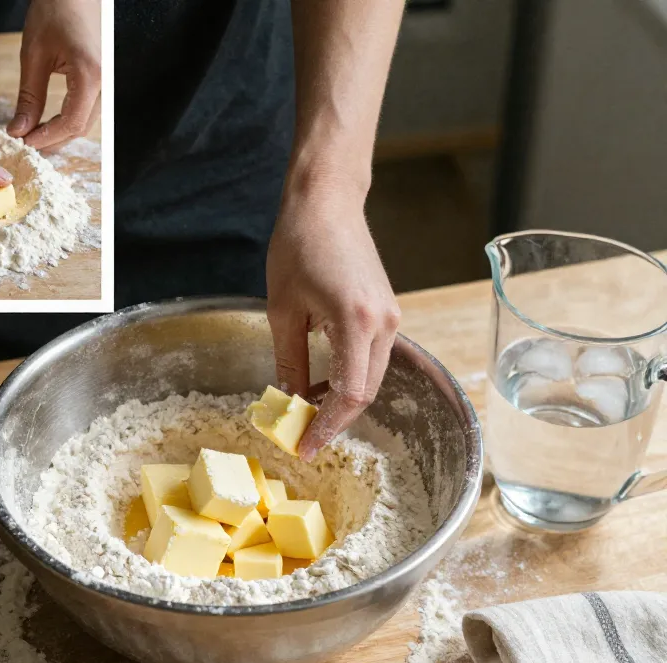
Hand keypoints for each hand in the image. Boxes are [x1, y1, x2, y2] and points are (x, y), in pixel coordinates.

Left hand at [8, 0, 100, 151]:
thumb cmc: (56, 9)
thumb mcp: (35, 54)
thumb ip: (29, 97)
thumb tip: (19, 130)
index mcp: (90, 75)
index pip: (71, 123)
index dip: (47, 138)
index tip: (25, 142)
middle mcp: (105, 82)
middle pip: (81, 127)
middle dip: (53, 139)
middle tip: (27, 140)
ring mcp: (108, 81)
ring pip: (87, 121)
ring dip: (61, 131)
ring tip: (36, 131)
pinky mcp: (104, 79)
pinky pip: (89, 108)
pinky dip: (70, 118)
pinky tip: (51, 119)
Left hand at [266, 179, 400, 460]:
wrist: (327, 201)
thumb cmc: (299, 245)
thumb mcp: (283, 311)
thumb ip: (289, 363)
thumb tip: (288, 404)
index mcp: (357, 321)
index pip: (349, 394)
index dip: (327, 427)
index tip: (304, 447)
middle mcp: (384, 323)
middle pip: (366, 392)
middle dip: (335, 421)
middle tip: (303, 437)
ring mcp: (391, 317)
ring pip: (372, 379)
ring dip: (343, 401)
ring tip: (308, 413)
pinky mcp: (388, 312)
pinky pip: (373, 359)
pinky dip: (350, 378)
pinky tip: (322, 383)